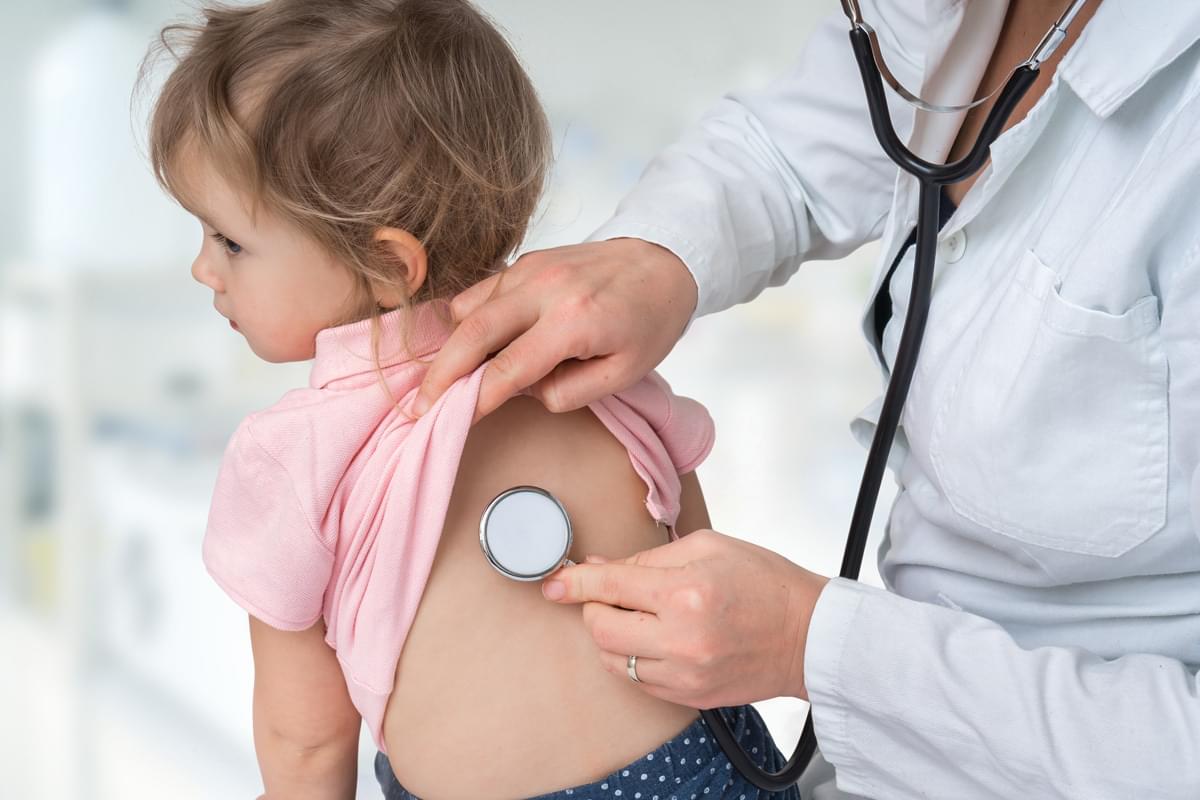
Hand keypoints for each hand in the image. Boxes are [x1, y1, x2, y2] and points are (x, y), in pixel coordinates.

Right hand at [411, 238, 697, 422]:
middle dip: (441, 374)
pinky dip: (467, 320)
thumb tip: (525, 392)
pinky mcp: (527, 261)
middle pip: (473, 332)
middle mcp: (546, 289)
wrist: (664, 261)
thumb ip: (571, 391)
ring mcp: (532, 269)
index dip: (475, 399)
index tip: (451, 422)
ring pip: (470, 308)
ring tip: (440, 381)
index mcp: (575, 322)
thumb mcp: (625, 373)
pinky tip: (468, 345)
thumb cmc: (649, 321)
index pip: (509, 368)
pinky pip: (482, 291)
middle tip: (419, 406)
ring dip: (450, 347)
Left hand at [541, 529, 829, 706]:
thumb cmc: (766, 583)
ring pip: (613, 661)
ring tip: (636, 617)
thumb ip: (648, 559)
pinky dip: (635, 659)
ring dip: (611, 637)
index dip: (573, 582)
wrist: (809, 635)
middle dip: (593, 608)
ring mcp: (685, 675)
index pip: (609, 586)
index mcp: (686, 593)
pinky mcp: (690, 697)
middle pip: (601, 630)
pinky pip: (639, 681)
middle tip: (607, 594)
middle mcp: (681, 639)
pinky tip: (655, 639)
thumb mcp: (709, 547)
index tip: (553, 581)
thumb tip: (600, 567)